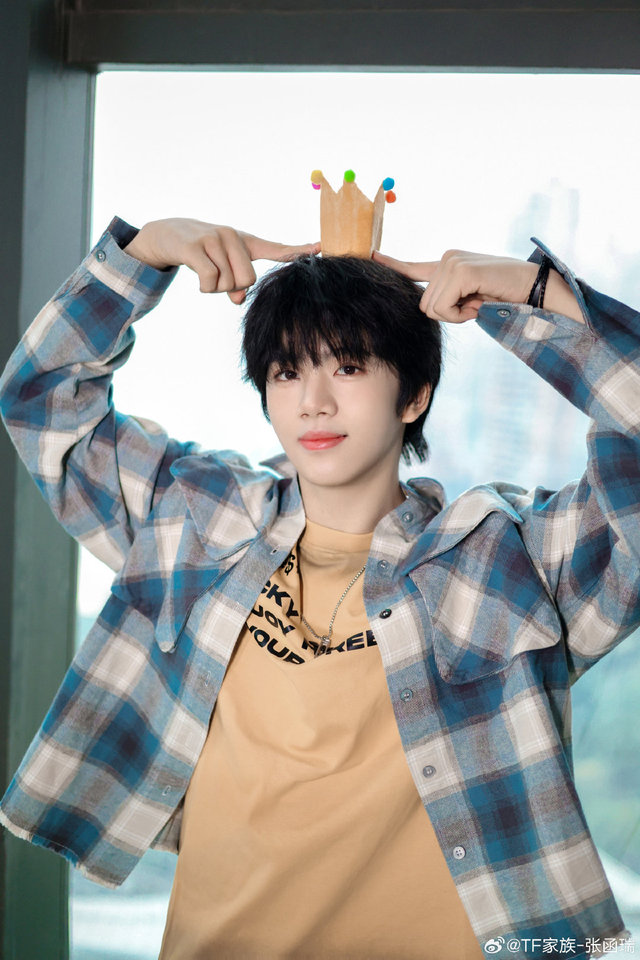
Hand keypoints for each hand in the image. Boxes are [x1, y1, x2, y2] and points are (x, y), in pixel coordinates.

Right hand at [124, 218, 319, 303]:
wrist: (167, 234)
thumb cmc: (202, 255)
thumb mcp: (222, 269)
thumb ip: (236, 286)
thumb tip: (239, 300)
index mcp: (245, 243)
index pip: (277, 249)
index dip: (299, 251)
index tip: (322, 247)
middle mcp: (233, 237)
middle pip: (247, 280)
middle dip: (232, 288)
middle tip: (218, 278)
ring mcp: (214, 239)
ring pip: (227, 283)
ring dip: (214, 288)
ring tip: (203, 272)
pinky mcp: (195, 246)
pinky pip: (210, 280)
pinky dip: (204, 288)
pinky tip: (197, 278)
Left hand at [373, 249, 539, 323]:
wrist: (534, 287)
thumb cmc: (505, 295)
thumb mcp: (472, 297)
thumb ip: (450, 298)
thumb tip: (428, 308)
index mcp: (448, 263)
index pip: (414, 267)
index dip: (393, 265)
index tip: (372, 256)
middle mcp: (447, 258)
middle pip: (424, 304)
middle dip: (448, 315)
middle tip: (474, 305)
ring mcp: (452, 262)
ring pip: (432, 309)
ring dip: (456, 316)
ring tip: (478, 303)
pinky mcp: (460, 270)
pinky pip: (443, 308)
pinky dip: (460, 315)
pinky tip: (479, 304)